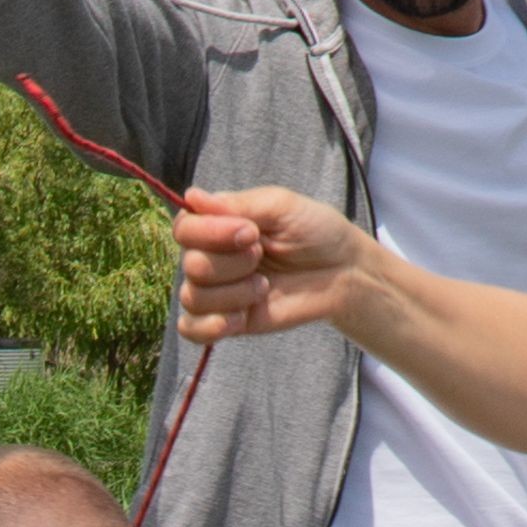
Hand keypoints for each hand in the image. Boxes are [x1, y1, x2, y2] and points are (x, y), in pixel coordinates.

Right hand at [171, 186, 383, 344]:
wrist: (343, 272)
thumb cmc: (315, 231)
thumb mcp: (280, 206)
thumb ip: (237, 205)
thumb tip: (192, 196)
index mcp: (218, 224)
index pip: (184, 229)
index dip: (210, 233)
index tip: (251, 232)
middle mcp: (210, 257)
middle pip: (190, 265)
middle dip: (232, 263)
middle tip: (263, 257)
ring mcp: (216, 291)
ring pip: (193, 298)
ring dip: (233, 293)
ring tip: (265, 287)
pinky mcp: (226, 321)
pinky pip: (192, 329)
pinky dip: (211, 326)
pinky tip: (241, 318)